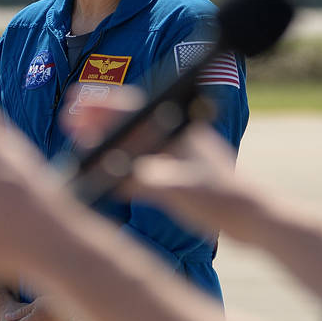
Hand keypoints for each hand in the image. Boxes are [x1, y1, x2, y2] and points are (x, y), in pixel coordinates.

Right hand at [60, 85, 252, 238]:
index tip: (75, 102)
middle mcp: (176, 137)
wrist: (253, 218)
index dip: (101, 105)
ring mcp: (177, 155)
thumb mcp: (181, 188)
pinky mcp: (178, 175)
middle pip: (130, 120)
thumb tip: (115, 176)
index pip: (133, 109)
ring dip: (106, 139)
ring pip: (134, 141)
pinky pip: (140, 163)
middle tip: (68, 118)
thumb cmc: (223, 199)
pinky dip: (120, 163)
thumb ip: (149, 180)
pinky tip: (104, 171)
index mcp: (177, 130)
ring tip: (79, 138)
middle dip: (98, 118)